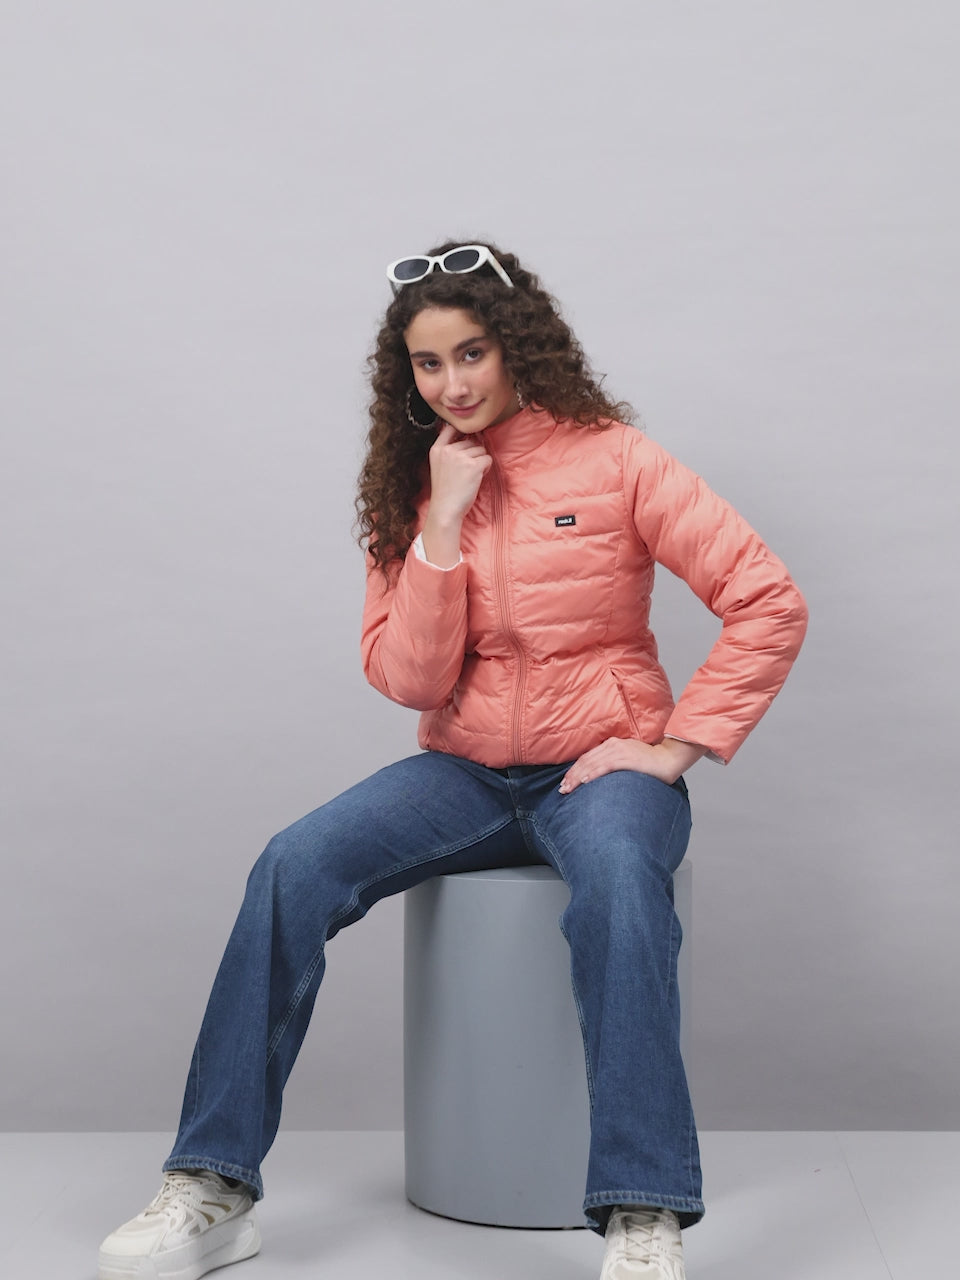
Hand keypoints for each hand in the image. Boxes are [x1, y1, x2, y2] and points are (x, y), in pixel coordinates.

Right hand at [421, 423, 492, 565]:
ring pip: (481, 450)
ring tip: (470, 476)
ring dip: (480, 462)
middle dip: (473, 454)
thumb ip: (449, 451)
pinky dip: (486, 468)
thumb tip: (470, 437)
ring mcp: (460, 457)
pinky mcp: (473, 466)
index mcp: (437, 449)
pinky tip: (477, 478)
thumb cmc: (445, 491)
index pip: (450, 428)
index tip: (466, 438)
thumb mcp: (439, 466)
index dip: (462, 432)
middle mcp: (448, 450)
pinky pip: (488, 459)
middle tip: (466, 472)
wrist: (445, 510)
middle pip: (471, 441)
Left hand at [558, 737, 705, 793]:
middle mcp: (613, 745)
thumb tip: (600, 776)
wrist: (668, 759)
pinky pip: (605, 767)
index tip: (566, 781)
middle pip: (586, 760)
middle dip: (572, 775)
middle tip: (563, 788)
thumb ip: (614, 762)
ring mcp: (619, 751)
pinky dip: (592, 774)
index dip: (575, 769)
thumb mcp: (628, 757)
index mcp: (612, 744)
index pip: (588, 757)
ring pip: (592, 764)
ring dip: (577, 777)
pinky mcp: (626, 759)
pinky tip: (584, 782)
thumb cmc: (649, 762)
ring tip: (568, 789)